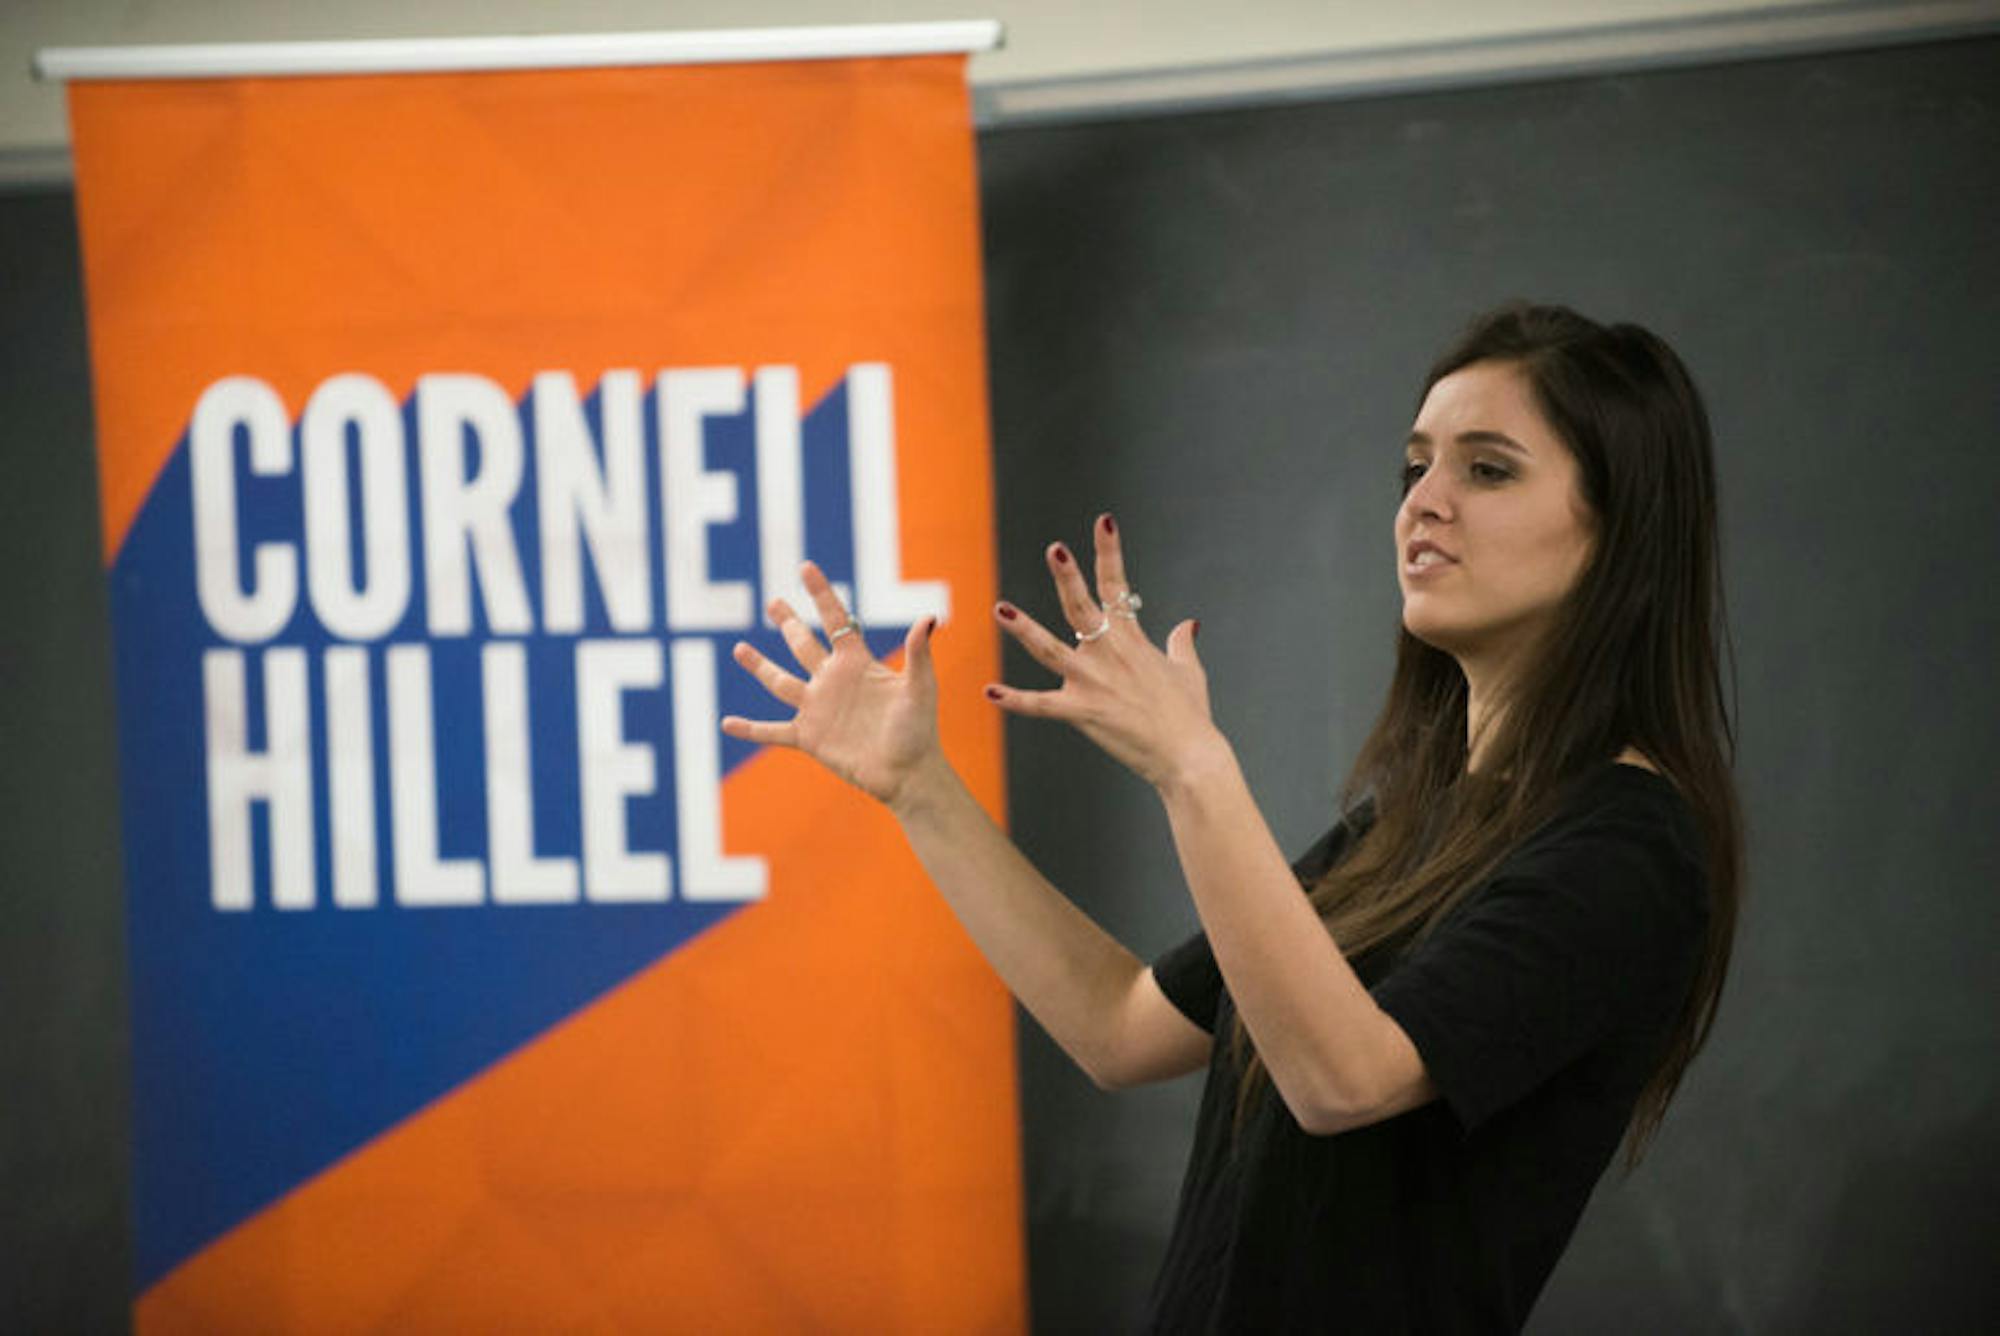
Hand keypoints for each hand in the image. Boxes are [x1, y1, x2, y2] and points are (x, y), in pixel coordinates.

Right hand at [720, 560, 943, 809]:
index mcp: (857, 663)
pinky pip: (773, 731)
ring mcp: (818, 709)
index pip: (835, 620)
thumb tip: (929, 617)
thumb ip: (918, 653)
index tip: (805, 567)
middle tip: (773, 602)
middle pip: (803, 645)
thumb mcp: (920, 687)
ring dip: (759, 666)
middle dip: (788, 623)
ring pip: (780, 683)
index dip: (820, 594)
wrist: (909, 773)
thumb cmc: (919, 730)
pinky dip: (750, 729)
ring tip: (739, 649)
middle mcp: (833, 681)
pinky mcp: (809, 738)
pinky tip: (727, 723)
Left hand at [989, 513, 1218, 789]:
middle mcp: (1109, 654)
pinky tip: (989, 692)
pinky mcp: (1083, 713)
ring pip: (1050, 650)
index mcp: (1131, 639)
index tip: (1103, 520)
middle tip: (1054, 549)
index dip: (1109, 551)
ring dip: (1024, 629)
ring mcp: (1093, 682)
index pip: (1117, 585)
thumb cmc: (1191, 716)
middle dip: (1067, 576)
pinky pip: (1041, 705)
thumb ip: (1181, 645)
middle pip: (1081, 607)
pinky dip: (1015, 700)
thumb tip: (1188, 624)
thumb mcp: (1190, 673)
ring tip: (1000, 609)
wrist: (1189, 756)